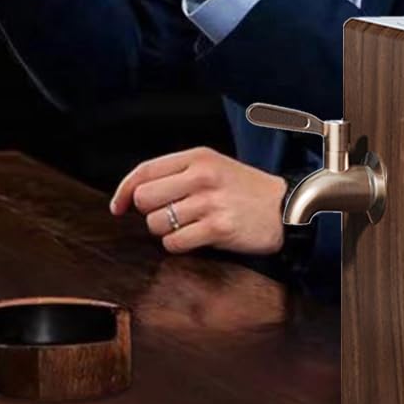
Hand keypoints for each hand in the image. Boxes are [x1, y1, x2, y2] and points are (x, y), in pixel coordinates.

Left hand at [110, 148, 285, 255]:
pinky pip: (175, 243)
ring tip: (188, 227)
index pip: (144, 171)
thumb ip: (176, 174)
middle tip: (170, 216)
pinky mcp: (218, 228)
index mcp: (197, 157)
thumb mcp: (212, 167)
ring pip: (157, 224)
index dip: (124, 191)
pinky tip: (196, 239)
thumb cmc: (244, 190)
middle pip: (145, 199)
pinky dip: (179, 246)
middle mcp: (201, 176)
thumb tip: (132, 196)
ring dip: (166, 232)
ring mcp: (210, 202)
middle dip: (150, 213)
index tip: (118, 207)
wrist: (286, 208)